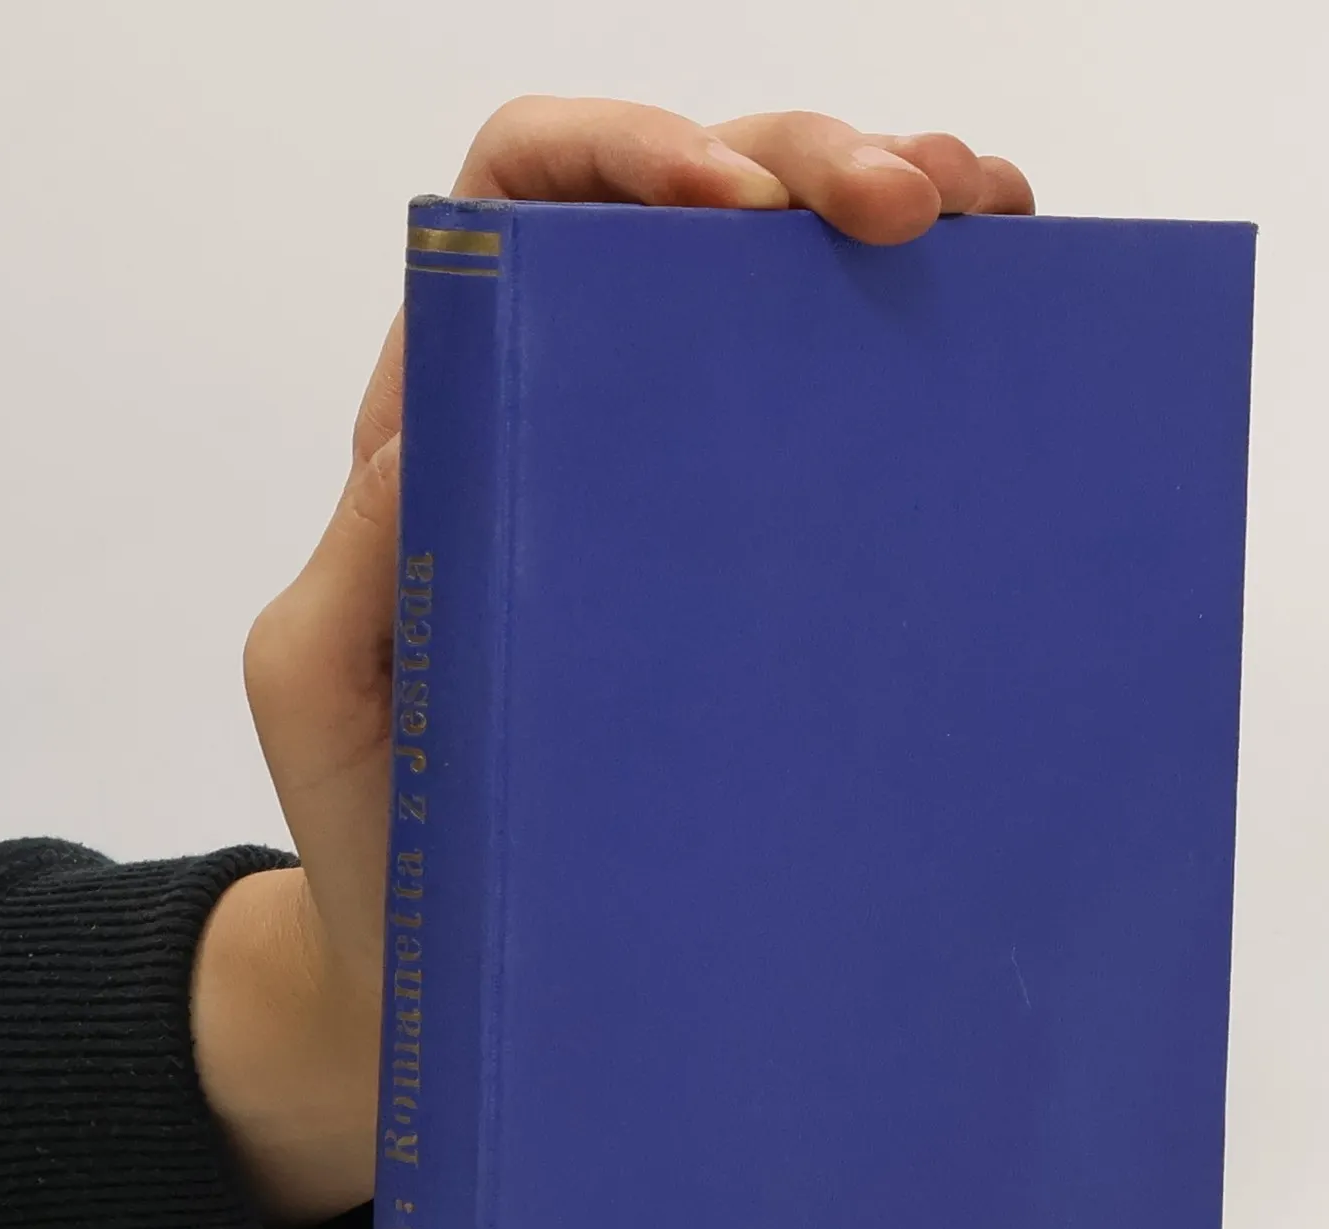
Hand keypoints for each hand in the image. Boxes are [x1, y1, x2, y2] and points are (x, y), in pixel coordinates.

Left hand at [199, 100, 1034, 1228]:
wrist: (444, 974)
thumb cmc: (382, 835)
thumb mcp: (323, 693)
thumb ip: (358, 560)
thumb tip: (438, 422)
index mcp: (461, 422)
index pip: (527, 204)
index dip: (621, 154)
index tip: (723, 197)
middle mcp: (573, 427)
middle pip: (682, 213)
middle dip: (799, 162)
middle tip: (907, 204)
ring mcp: (674, 500)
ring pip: (775, 294)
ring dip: (878, 221)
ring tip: (986, 220)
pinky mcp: (752, 580)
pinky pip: (833, 432)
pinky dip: (923, 351)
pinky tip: (1005, 331)